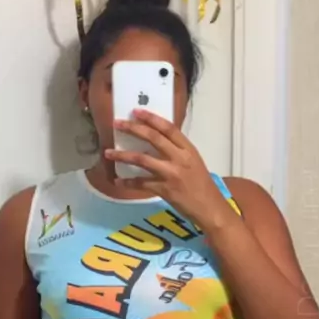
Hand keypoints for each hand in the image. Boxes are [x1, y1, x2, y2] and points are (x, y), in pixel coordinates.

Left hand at [105, 109, 234, 228]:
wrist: (209, 207)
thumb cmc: (202, 184)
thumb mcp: (193, 161)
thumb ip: (177, 150)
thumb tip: (157, 140)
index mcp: (188, 149)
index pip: (168, 128)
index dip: (151, 118)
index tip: (136, 111)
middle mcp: (180, 158)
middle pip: (153, 138)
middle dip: (133, 129)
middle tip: (117, 124)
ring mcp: (171, 174)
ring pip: (142, 159)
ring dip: (122, 155)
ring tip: (108, 152)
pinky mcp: (164, 190)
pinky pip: (141, 183)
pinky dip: (128, 182)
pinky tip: (118, 181)